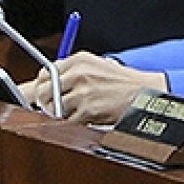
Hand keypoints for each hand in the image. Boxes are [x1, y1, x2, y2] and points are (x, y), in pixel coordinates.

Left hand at [23, 51, 165, 123]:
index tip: (42, 92)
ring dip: (61, 114)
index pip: (45, 73)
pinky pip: (68, 122)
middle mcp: (79, 73)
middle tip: (55, 107)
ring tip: (79, 110)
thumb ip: (70, 73)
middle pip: (42, 92)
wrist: (144, 92)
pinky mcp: (88, 109)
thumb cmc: (120, 81)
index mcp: (79, 60)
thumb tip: (39, 87)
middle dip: (45, 103)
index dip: (41, 85)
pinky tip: (89, 115)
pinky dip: (76, 123)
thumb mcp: (96, 66)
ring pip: (53, 109)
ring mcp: (83, 92)